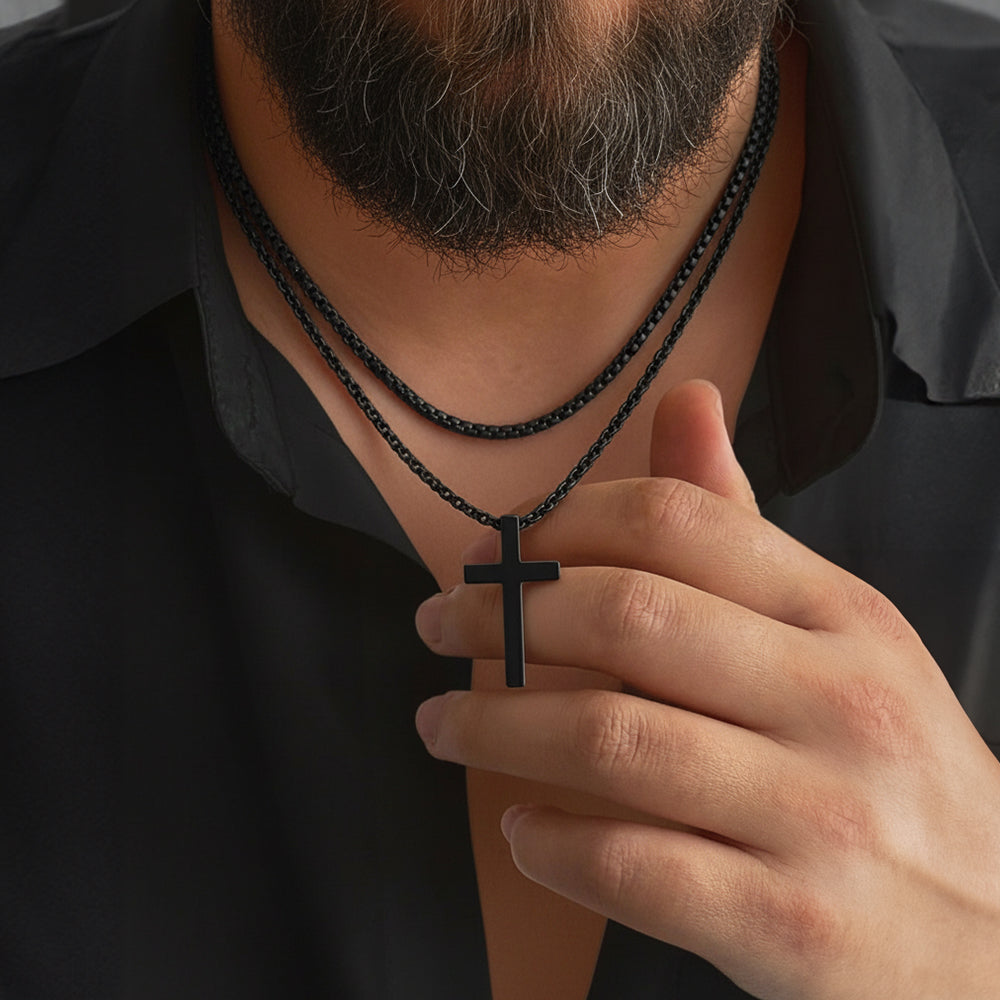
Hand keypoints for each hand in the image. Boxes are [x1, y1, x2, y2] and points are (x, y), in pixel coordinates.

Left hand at [413, 380, 999, 998]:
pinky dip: (551, 843)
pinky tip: (522, 828)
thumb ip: (744, 530)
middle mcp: (837, 702)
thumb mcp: (841, 634)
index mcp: (844, 616)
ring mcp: (817, 818)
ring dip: (495, 724)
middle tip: (439, 622)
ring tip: (444, 721)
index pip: (678, 523)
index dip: (562, 523)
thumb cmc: (892, 766)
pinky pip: (631, 868)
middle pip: (628, 619)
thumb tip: (684, 399)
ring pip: (610, 740)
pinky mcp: (785, 927)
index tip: (498, 549)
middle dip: (503, 613)